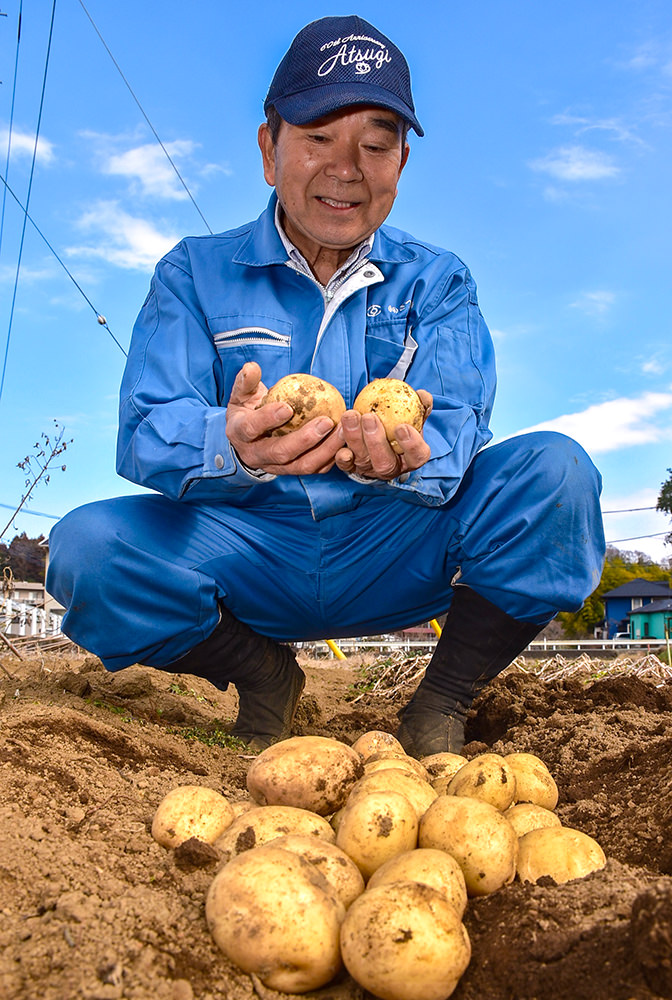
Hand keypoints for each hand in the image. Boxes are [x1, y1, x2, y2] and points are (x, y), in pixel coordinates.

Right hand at [225, 363, 342, 474]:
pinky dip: (330, 457)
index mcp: (239, 434)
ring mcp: (275, 466)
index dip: (268, 419)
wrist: (246, 439)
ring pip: (302, 465)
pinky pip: (314, 468)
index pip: (251, 429)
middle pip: (281, 453)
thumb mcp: (241, 395)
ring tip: (342, 431)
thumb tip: (252, 367)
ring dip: (325, 450)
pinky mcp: (292, 470)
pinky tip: (344, 441)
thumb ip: (246, 381)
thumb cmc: (247, 411)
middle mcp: (256, 455)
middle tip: (326, 422)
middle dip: (305, 439)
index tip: (287, 408)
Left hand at [334, 390, 432, 479]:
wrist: (380, 433)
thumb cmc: (399, 423)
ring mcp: (370, 469)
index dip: (411, 445)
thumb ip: (420, 404)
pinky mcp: (352, 468)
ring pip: (362, 459)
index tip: (402, 427)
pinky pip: (344, 464)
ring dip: (355, 437)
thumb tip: (422, 395)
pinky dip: (341, 454)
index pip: (417, 456)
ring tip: (351, 415)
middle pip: (385, 462)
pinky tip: (338, 438)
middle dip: (376, 441)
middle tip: (369, 417)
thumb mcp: (413, 414)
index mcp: (410, 458)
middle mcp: (391, 468)